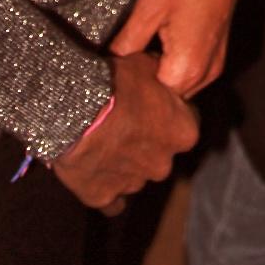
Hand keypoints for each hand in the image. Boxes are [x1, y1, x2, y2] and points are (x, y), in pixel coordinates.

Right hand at [52, 50, 197, 214]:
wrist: (78, 111)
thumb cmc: (117, 85)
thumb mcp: (146, 64)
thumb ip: (161, 74)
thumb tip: (163, 71)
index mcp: (184, 132)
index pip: (185, 124)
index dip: (168, 113)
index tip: (152, 104)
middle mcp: (164, 164)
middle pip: (160, 154)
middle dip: (147, 142)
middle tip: (125, 122)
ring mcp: (134, 184)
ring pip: (135, 175)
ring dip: (125, 163)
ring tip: (103, 142)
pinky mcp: (104, 198)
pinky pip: (111, 201)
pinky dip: (106, 189)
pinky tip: (95, 175)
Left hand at [110, 0, 256, 95]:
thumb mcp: (149, 5)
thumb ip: (127, 43)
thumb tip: (110, 62)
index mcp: (187, 68)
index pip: (149, 97)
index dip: (129, 82)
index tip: (113, 65)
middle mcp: (206, 72)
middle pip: (167, 94)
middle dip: (145, 79)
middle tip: (122, 55)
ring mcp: (216, 59)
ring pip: (180, 82)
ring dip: (160, 71)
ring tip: (139, 46)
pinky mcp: (220, 45)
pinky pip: (193, 68)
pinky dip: (175, 61)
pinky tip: (160, 38)